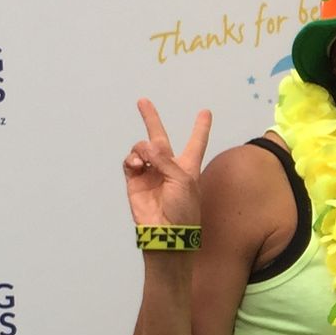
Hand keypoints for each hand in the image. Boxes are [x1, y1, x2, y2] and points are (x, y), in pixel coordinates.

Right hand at [124, 98, 210, 229]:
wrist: (166, 232)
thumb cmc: (183, 209)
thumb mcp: (183, 181)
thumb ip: (165, 160)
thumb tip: (147, 147)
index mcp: (188, 166)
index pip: (196, 142)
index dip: (201, 127)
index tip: (206, 112)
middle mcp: (168, 166)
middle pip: (159, 137)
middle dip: (151, 119)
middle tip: (143, 101)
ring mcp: (149, 173)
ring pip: (142, 148)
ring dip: (142, 149)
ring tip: (144, 161)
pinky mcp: (134, 181)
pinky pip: (129, 162)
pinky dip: (131, 159)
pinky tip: (136, 165)